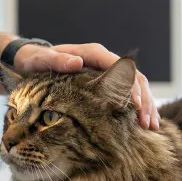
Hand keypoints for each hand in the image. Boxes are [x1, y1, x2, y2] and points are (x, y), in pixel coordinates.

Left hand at [14, 43, 159, 129]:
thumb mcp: (40, 60)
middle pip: (134, 78)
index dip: (130, 86)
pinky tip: (143, 125)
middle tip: (146, 122)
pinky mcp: (107, 85)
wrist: (31, 62)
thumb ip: (56, 60)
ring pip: (136, 88)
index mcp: (92, 53)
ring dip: (145, 107)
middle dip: (143, 100)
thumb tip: (76, 62)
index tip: (134, 105)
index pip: (119, 67)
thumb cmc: (34, 61)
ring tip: (150, 127)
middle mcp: (103, 61)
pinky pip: (128, 96)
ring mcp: (107, 73)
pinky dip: (137, 110)